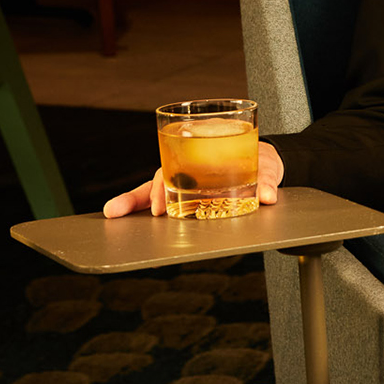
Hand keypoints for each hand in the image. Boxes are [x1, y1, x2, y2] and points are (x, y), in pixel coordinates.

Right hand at [103, 142, 284, 217]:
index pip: (173, 168)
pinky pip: (168, 205)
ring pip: (155, 193)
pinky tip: (135, 228)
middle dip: (134, 199)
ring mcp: (187, 183)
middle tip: (116, 212)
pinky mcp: (191, 198)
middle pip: (155, 182)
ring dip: (134, 205)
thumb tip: (269, 196)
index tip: (158, 208)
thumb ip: (267, 181)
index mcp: (200, 156)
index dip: (161, 188)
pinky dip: (151, 215)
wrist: (264, 160)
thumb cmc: (259, 159)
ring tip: (114, 219)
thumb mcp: (265, 166)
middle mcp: (188, 169)